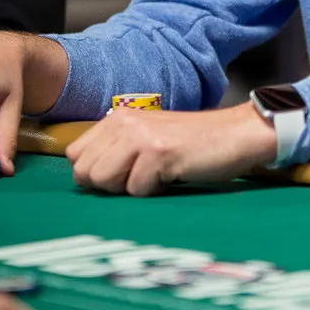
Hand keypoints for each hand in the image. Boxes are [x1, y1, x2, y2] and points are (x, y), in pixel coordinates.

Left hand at [65, 104, 277, 195]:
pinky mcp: (159, 152)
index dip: (95, 174)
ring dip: (130, 188)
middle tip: (141, 176)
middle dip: (109, 185)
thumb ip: (116, 149)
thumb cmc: (191, 144)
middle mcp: (123, 122)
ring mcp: (140, 136)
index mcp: (117, 118)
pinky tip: (173, 176)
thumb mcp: (146, 138)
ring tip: (156, 175)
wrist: (235, 134)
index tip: (123, 174)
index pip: (74, 156)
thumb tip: (84, 178)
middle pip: (85, 172)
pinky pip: (137, 190)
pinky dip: (154, 192)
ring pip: (104, 181)